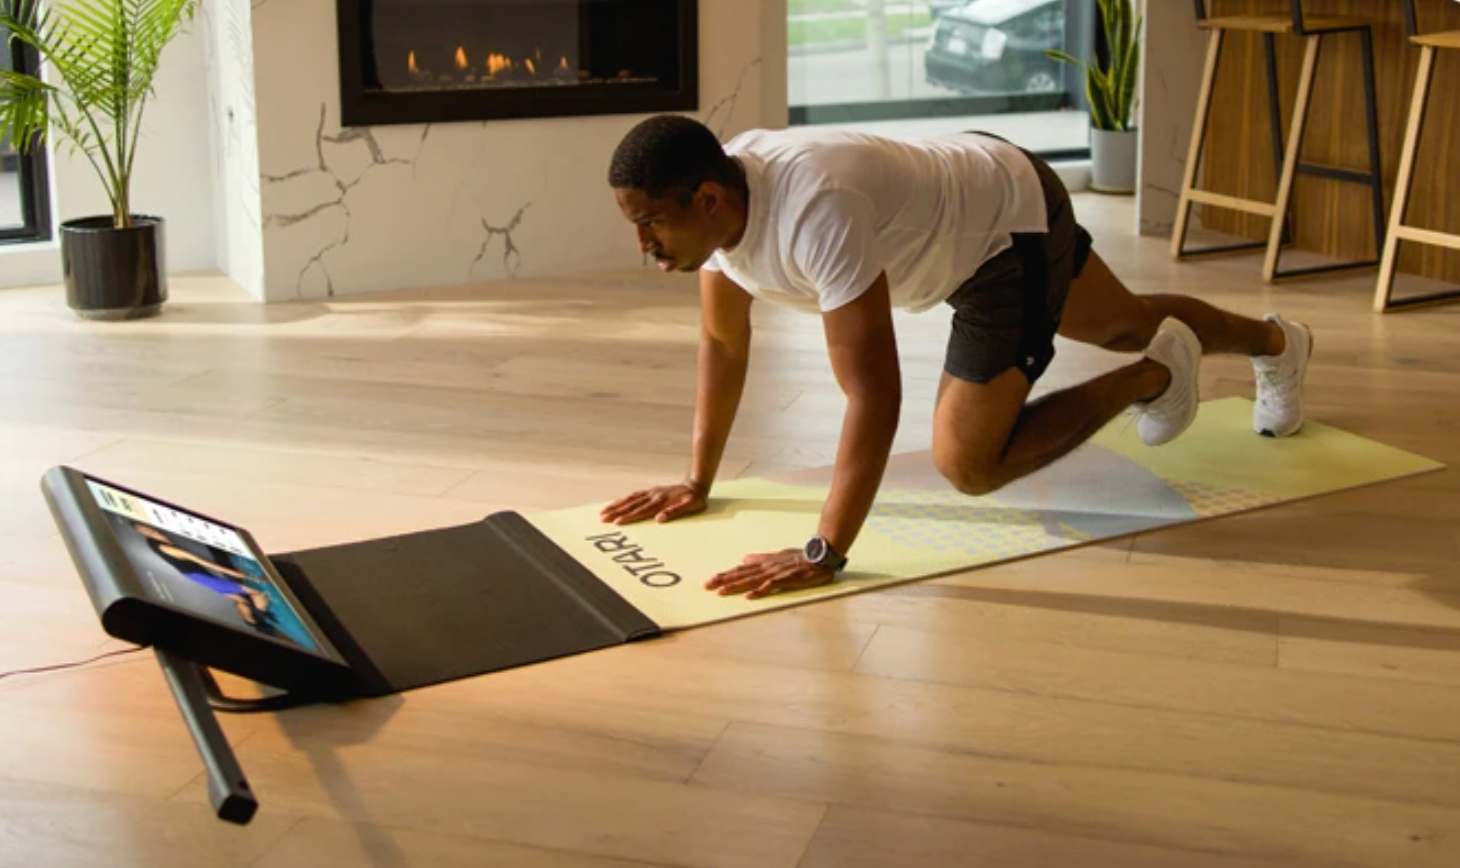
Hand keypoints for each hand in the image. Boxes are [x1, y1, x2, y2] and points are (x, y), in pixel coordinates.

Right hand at [600, 480, 707, 524]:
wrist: (696, 484)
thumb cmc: (694, 499)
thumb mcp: (690, 507)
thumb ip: (675, 512)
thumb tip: (659, 519)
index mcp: (661, 501)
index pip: (642, 511)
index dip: (629, 517)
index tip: (617, 522)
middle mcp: (653, 496)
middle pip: (631, 505)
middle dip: (615, 512)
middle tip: (602, 518)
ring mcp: (651, 493)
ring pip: (630, 499)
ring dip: (616, 506)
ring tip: (603, 512)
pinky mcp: (651, 491)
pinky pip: (634, 495)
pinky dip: (623, 500)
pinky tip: (616, 503)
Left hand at [705, 548, 836, 598]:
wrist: (821, 554)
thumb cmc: (799, 556)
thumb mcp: (776, 556)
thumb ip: (760, 558)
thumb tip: (743, 559)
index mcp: (764, 564)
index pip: (740, 570)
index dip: (725, 575)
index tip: (710, 581)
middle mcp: (767, 568)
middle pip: (742, 575)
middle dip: (724, 581)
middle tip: (707, 586)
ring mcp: (777, 573)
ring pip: (752, 580)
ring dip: (736, 586)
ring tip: (722, 592)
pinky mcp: (788, 579)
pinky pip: (772, 586)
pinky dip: (760, 590)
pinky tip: (750, 595)